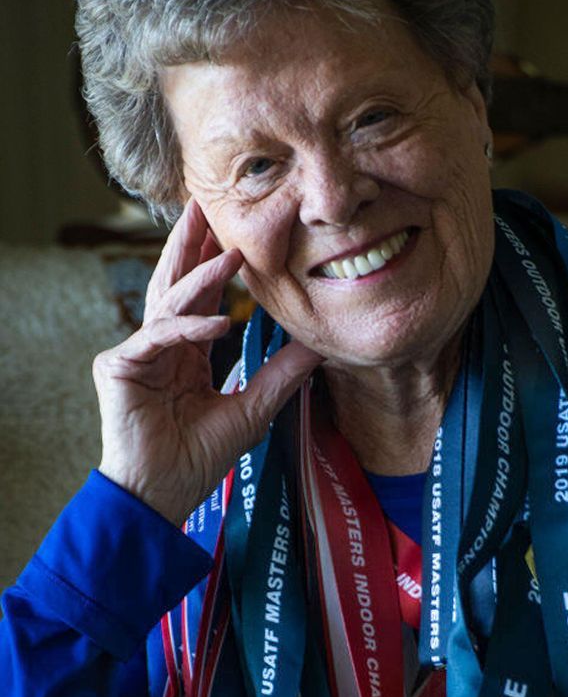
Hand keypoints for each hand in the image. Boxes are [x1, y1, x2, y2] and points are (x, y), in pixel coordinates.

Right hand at [94, 199, 323, 524]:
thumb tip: (321, 346)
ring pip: (169, 303)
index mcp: (184, 351)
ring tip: (231, 250)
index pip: (199, 297)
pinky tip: (219, 322)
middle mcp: (157, 345)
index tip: (233, 231)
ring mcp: (134, 353)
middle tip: (204, 204)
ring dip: (200, 276)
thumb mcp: (255, 408)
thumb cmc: (199, 457)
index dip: (213, 263)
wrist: (164, 493)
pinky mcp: (118, 367)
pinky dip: (189, 328)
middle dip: (191, 244)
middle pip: (175, 284)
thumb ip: (282, 374)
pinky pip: (158, 337)